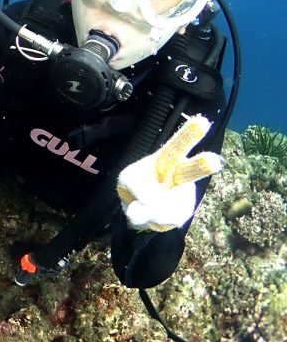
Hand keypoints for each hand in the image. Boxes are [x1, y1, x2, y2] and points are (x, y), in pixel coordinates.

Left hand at [117, 115, 222, 231]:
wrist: (145, 206)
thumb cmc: (138, 183)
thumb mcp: (127, 182)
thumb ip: (135, 191)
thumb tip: (142, 210)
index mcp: (165, 159)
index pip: (176, 146)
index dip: (189, 134)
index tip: (202, 121)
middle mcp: (180, 176)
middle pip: (190, 170)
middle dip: (201, 166)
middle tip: (214, 161)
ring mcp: (183, 197)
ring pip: (169, 206)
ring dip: (152, 210)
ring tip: (146, 203)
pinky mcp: (182, 213)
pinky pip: (163, 219)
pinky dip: (152, 218)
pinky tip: (154, 211)